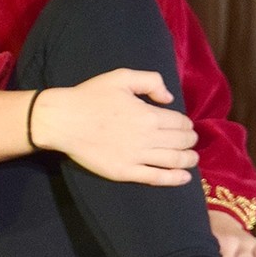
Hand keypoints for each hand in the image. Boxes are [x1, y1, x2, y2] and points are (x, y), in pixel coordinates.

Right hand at [29, 69, 197, 186]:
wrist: (63, 120)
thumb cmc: (90, 96)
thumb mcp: (121, 77)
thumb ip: (150, 81)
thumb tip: (169, 99)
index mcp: (148, 114)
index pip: (180, 122)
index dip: (186, 124)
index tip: (185, 125)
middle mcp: (147, 137)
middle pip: (181, 142)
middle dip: (190, 141)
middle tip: (190, 141)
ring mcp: (137, 156)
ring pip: (174, 161)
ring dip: (189, 160)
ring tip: (192, 158)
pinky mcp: (126, 172)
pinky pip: (156, 178)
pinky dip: (175, 179)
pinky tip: (184, 177)